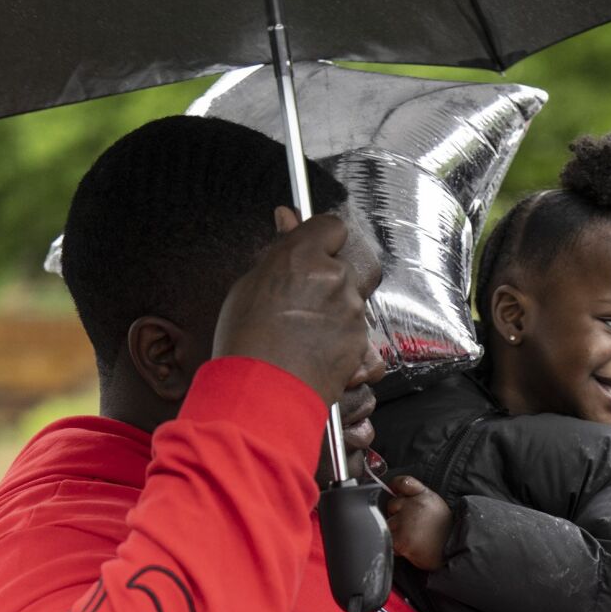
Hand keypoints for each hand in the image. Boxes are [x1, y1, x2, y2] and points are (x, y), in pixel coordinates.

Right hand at [212, 207, 383, 406]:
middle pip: (343, 266)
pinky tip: (314, 349)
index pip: (332, 226)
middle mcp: (335, 279)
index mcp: (304, 256)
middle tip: (299, 301)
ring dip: (333, 311)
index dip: (322, 239)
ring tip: (301, 333)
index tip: (312, 249)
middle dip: (326, 279)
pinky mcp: (363, 342)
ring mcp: (352, 312)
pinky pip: (356, 331)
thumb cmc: (248, 343)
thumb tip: (288, 218)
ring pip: (350, 300)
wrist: (264, 393)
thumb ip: (279, 251)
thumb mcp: (250, 285)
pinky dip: (340, 338)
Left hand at [384, 476, 453, 569]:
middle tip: (413, 526)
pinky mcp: (400, 540)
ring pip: (388, 524)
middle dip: (398, 514)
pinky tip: (411, 547)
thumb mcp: (437, 507)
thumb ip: (419, 498)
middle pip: (392, 504)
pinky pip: (389, 541)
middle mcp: (414, 505)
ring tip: (414, 538)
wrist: (453, 552)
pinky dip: (397, 546)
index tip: (395, 490)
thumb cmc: (445, 533)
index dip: (396, 485)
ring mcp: (405, 523)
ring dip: (396, 532)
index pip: (404, 482)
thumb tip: (398, 493)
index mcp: (424, 496)